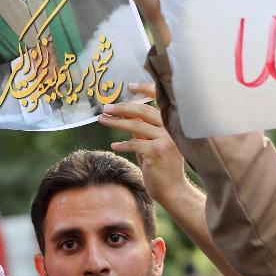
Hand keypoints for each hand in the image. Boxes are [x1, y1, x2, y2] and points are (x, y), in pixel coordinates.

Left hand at [98, 82, 186, 203]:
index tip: (130, 85)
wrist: (173, 190)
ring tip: (102, 120)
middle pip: (143, 111)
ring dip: (116, 123)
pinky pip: (134, 144)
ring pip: (135, 126)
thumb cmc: (161, 166)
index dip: (146, 89)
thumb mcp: (151, 142)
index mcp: (173, 124)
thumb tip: (124, 112)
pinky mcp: (156, 153)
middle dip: (122, 107)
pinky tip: (114, 146)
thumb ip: (141, 128)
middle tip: (106, 107)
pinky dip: (122, 145)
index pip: (161, 100)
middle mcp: (171, 129)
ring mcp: (165, 140)